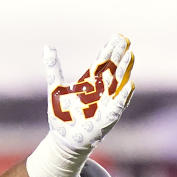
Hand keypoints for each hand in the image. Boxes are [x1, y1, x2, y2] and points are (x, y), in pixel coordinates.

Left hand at [45, 34, 135, 151]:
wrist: (64, 139)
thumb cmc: (61, 115)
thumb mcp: (54, 88)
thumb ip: (53, 67)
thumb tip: (47, 46)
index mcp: (89, 82)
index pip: (102, 62)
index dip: (109, 50)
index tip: (116, 37)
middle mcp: (101, 90)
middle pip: (112, 69)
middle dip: (118, 56)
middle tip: (125, 41)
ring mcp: (106, 103)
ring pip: (118, 83)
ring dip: (124, 70)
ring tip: (129, 56)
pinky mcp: (108, 117)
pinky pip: (118, 105)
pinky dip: (123, 96)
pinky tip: (129, 85)